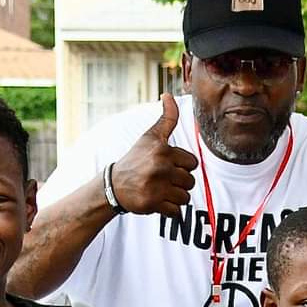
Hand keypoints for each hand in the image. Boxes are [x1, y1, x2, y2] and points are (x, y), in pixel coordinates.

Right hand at [109, 94, 197, 217]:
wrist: (114, 185)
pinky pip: (176, 211)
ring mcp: (157, 186)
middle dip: (179, 183)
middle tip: (163, 180)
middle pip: (190, 181)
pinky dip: (169, 210)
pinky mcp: (153, 204)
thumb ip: (166, 118)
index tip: (168, 166)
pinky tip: (157, 201)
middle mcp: (160, 167)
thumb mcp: (150, 136)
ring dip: (175, 197)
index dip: (182, 166)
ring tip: (161, 191)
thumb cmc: (136, 160)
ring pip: (185, 197)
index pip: (192, 163)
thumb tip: (168, 95)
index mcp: (163, 150)